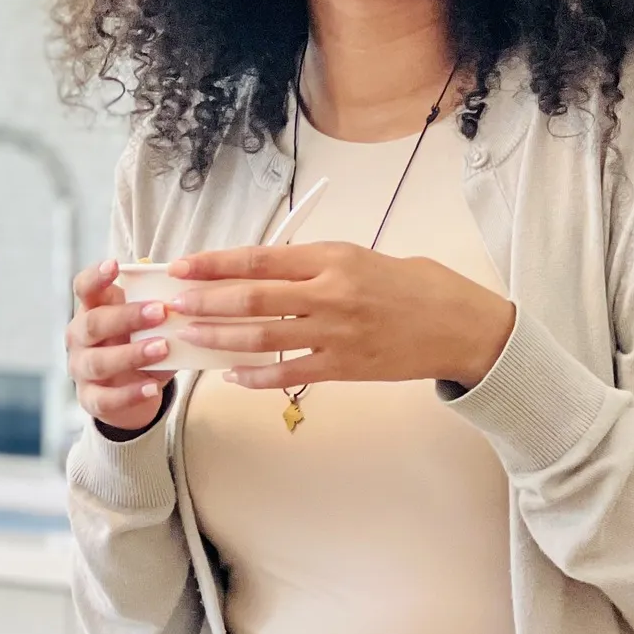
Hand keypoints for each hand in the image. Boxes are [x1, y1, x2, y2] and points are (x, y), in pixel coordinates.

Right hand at [67, 260, 173, 433]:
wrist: (133, 391)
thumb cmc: (139, 344)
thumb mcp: (147, 324)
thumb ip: (156, 308)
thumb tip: (179, 289)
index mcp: (91, 310)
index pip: (84, 288)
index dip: (96, 276)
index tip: (114, 265)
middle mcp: (79, 337)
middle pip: (93, 323)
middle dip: (127, 317)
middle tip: (161, 311)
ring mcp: (81, 369)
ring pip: (98, 361)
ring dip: (131, 354)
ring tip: (162, 348)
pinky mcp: (90, 399)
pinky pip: (105, 398)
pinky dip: (129, 394)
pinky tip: (151, 388)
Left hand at [169, 242, 514, 392]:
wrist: (461, 326)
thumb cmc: (414, 285)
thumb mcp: (362, 257)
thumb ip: (315, 265)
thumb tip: (263, 272)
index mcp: (332, 258)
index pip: (260, 259)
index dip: (216, 264)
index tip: (183, 266)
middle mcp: (330, 293)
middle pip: (252, 298)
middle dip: (205, 302)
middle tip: (171, 304)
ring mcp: (336, 334)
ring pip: (263, 337)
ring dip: (219, 338)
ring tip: (188, 336)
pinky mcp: (345, 368)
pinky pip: (289, 373)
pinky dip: (256, 376)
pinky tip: (230, 375)